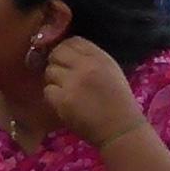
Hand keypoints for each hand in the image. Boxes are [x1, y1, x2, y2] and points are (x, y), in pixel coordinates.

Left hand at [37, 34, 141, 149]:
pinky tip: (64, 102)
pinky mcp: (63, 100)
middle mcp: (86, 66)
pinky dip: (53, 97)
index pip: (73, 41)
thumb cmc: (119, 102)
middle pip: (57, 53)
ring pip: (50, 71)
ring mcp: (73, 83)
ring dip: (54, 80)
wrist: (121, 130)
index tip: (67, 59)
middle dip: (56, 62)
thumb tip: (69, 54)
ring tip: (65, 90)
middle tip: (62, 75)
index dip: (66, 49)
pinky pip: (48, 90)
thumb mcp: (112, 71)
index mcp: (100, 57)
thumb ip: (92, 59)